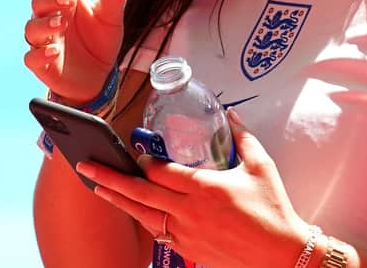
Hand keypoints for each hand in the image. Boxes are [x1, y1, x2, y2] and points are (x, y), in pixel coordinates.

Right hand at [23, 0, 128, 102]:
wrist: (101, 75)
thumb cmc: (101, 41)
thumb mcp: (111, 19)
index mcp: (63, 2)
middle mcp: (49, 19)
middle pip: (38, 2)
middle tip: (67, 0)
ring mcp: (43, 41)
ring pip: (32, 29)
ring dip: (44, 25)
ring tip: (61, 24)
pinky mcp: (41, 64)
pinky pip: (32, 58)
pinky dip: (40, 54)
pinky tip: (55, 51)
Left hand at [75, 109, 308, 267]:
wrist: (279, 253)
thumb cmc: (271, 208)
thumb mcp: (261, 166)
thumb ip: (243, 137)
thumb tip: (232, 114)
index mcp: (205, 188)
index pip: (162, 172)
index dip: (145, 161)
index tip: (137, 153)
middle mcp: (189, 211)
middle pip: (140, 193)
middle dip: (110, 178)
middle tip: (87, 166)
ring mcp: (186, 233)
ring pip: (142, 216)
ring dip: (119, 201)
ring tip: (98, 189)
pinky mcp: (189, 249)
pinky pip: (158, 233)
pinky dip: (143, 220)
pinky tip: (135, 212)